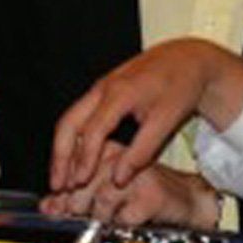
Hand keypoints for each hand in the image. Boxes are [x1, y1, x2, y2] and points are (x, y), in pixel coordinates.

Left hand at [41, 141, 220, 228]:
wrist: (182, 200)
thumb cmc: (139, 193)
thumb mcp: (102, 190)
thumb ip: (73, 196)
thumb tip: (46, 207)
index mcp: (101, 148)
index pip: (69, 169)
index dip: (60, 193)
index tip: (54, 208)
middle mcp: (117, 155)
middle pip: (81, 186)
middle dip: (76, 209)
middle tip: (79, 218)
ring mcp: (135, 174)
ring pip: (102, 202)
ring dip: (100, 219)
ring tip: (107, 220)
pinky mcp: (151, 195)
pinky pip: (124, 219)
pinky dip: (122, 227)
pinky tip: (128, 221)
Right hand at [49, 38, 242, 193]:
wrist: (185, 59)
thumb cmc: (179, 87)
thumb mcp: (167, 121)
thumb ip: (142, 151)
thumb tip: (119, 179)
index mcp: (119, 94)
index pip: (92, 130)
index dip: (84, 158)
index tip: (79, 182)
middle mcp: (102, 89)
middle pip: (68, 122)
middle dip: (59, 155)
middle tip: (57, 183)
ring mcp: (99, 89)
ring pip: (70, 120)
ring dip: (62, 149)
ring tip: (60, 177)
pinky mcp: (102, 93)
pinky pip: (79, 117)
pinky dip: (72, 140)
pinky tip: (75, 159)